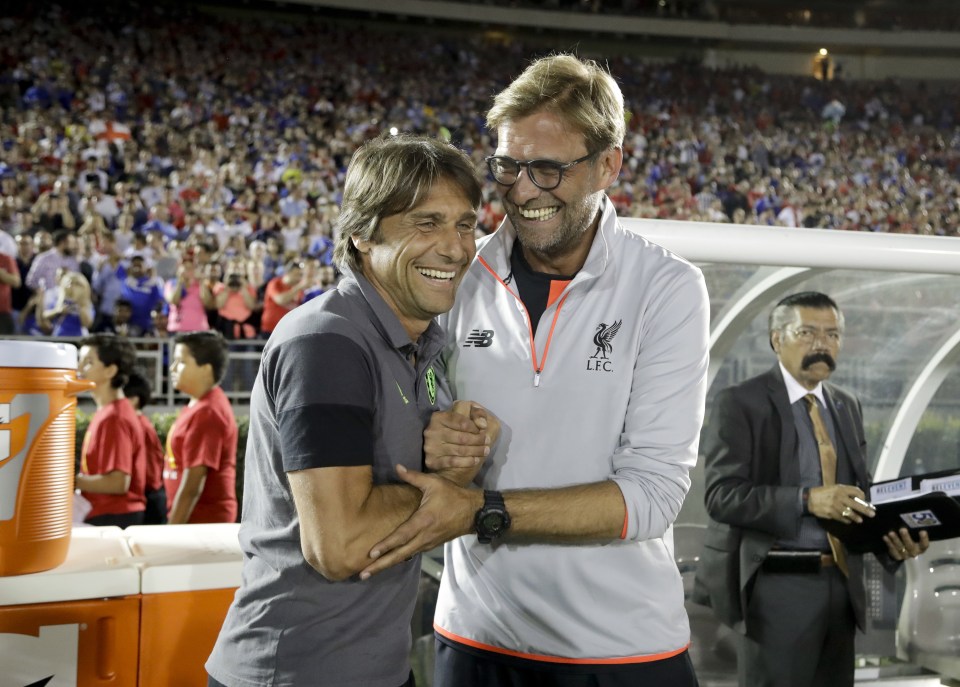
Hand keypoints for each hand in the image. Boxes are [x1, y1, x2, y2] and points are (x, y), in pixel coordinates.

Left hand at [359, 464, 479, 579]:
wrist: (474, 512)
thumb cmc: (453, 496)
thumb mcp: (434, 483)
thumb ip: (413, 477)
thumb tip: (397, 466)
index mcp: (423, 521)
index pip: (402, 536)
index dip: (386, 545)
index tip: (371, 553)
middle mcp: (424, 536)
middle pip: (400, 554)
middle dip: (381, 565)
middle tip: (363, 574)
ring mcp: (428, 543)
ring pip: (405, 556)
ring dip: (388, 564)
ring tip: (370, 572)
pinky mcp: (431, 545)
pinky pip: (412, 554)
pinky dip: (399, 559)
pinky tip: (388, 562)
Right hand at [424, 400, 496, 477]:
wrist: (437, 446)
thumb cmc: (454, 427)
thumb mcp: (465, 413)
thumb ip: (477, 413)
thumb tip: (482, 424)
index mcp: (439, 417)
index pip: (462, 422)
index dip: (475, 427)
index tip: (483, 430)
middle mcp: (432, 431)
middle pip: (462, 438)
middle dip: (478, 440)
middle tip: (488, 442)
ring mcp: (430, 447)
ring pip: (459, 450)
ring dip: (476, 451)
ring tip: (485, 451)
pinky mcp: (432, 461)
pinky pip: (453, 462)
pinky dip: (467, 461)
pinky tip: (476, 460)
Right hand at [807, 484, 875, 522]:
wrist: (809, 499)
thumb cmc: (823, 493)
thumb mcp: (834, 488)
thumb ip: (845, 492)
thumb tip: (857, 499)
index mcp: (841, 489)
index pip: (857, 492)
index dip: (863, 497)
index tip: (864, 501)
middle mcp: (840, 497)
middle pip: (856, 504)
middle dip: (865, 510)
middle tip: (872, 514)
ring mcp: (836, 506)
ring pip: (850, 513)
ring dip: (856, 517)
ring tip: (860, 520)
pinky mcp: (832, 513)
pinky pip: (842, 518)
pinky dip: (846, 520)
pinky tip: (848, 521)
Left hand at [883, 528, 929, 560]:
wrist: (901, 550)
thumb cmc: (909, 538)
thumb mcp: (912, 534)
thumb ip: (912, 528)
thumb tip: (910, 516)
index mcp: (921, 547)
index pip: (924, 544)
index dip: (924, 539)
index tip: (922, 531)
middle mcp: (914, 552)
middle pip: (910, 546)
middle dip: (906, 537)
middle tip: (902, 529)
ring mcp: (905, 555)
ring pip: (900, 548)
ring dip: (895, 539)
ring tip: (891, 532)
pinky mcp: (897, 557)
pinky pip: (892, 550)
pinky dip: (889, 543)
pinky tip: (885, 537)